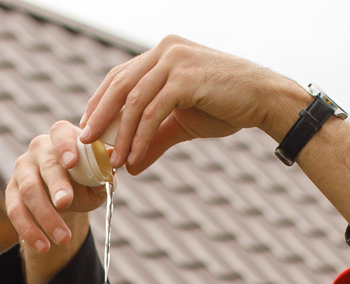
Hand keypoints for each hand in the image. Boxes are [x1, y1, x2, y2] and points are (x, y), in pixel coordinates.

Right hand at [5, 120, 109, 258]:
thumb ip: (104, 170)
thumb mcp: (99, 176)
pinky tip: (43, 246)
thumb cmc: (86, 179)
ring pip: (29, 191)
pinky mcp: (12, 191)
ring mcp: (22, 170)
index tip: (72, 163)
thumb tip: (110, 162)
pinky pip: (15, 211)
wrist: (67, 196)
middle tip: (66, 203)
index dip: (65, 147)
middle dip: (56, 186)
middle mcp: (39, 149)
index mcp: (62, 137)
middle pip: (45, 166)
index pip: (61, 134)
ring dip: (45, 216)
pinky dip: (29, 230)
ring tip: (62, 238)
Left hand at [79, 37, 308, 175]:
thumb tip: (132, 166)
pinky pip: (153, 111)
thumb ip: (154, 140)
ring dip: (120, 133)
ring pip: (134, 100)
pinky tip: (133, 157)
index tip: (89, 129)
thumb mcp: (182, 123)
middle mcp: (166, 51)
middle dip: (100, 116)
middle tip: (86, 143)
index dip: (100, 103)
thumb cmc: (226, 106)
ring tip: (112, 160)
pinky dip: (140, 136)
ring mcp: (175, 61)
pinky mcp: (186, 78)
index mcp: (163, 54)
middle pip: (120, 84)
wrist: (264, 99)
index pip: (120, 76)